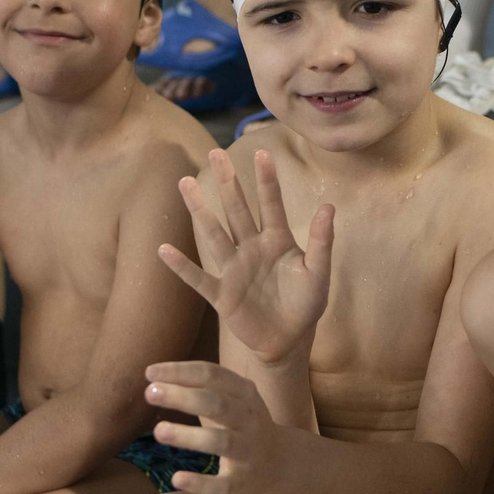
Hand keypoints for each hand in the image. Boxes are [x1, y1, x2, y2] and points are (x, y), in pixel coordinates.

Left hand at [146, 360, 282, 493]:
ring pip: (220, 442)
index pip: (212, 375)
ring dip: (189, 436)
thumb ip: (200, 386)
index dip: (180, 372)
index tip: (150, 373)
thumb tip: (155, 377)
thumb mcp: (231, 398)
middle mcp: (249, 420)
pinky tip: (177, 478)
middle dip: (183, 397)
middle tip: (150, 393)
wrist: (278, 461)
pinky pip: (221, 484)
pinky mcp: (241, 481)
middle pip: (217, 404)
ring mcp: (247, 451)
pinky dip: (200, 483)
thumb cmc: (241, 422)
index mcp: (245, 394)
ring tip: (159, 431)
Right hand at [159, 149, 333, 365]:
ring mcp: (234, 270)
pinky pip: (199, 278)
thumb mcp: (318, 274)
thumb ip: (322, 242)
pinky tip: (165, 250)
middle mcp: (252, 248)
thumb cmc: (305, 305)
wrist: (288, 340)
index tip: (263, 152)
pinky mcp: (222, 294)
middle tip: (216, 153)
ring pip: (214, 234)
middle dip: (228, 182)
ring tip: (185, 183)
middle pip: (237, 210)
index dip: (267, 180)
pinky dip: (182, 266)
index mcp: (278, 241)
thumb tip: (329, 206)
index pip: (271, 204)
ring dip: (200, 210)